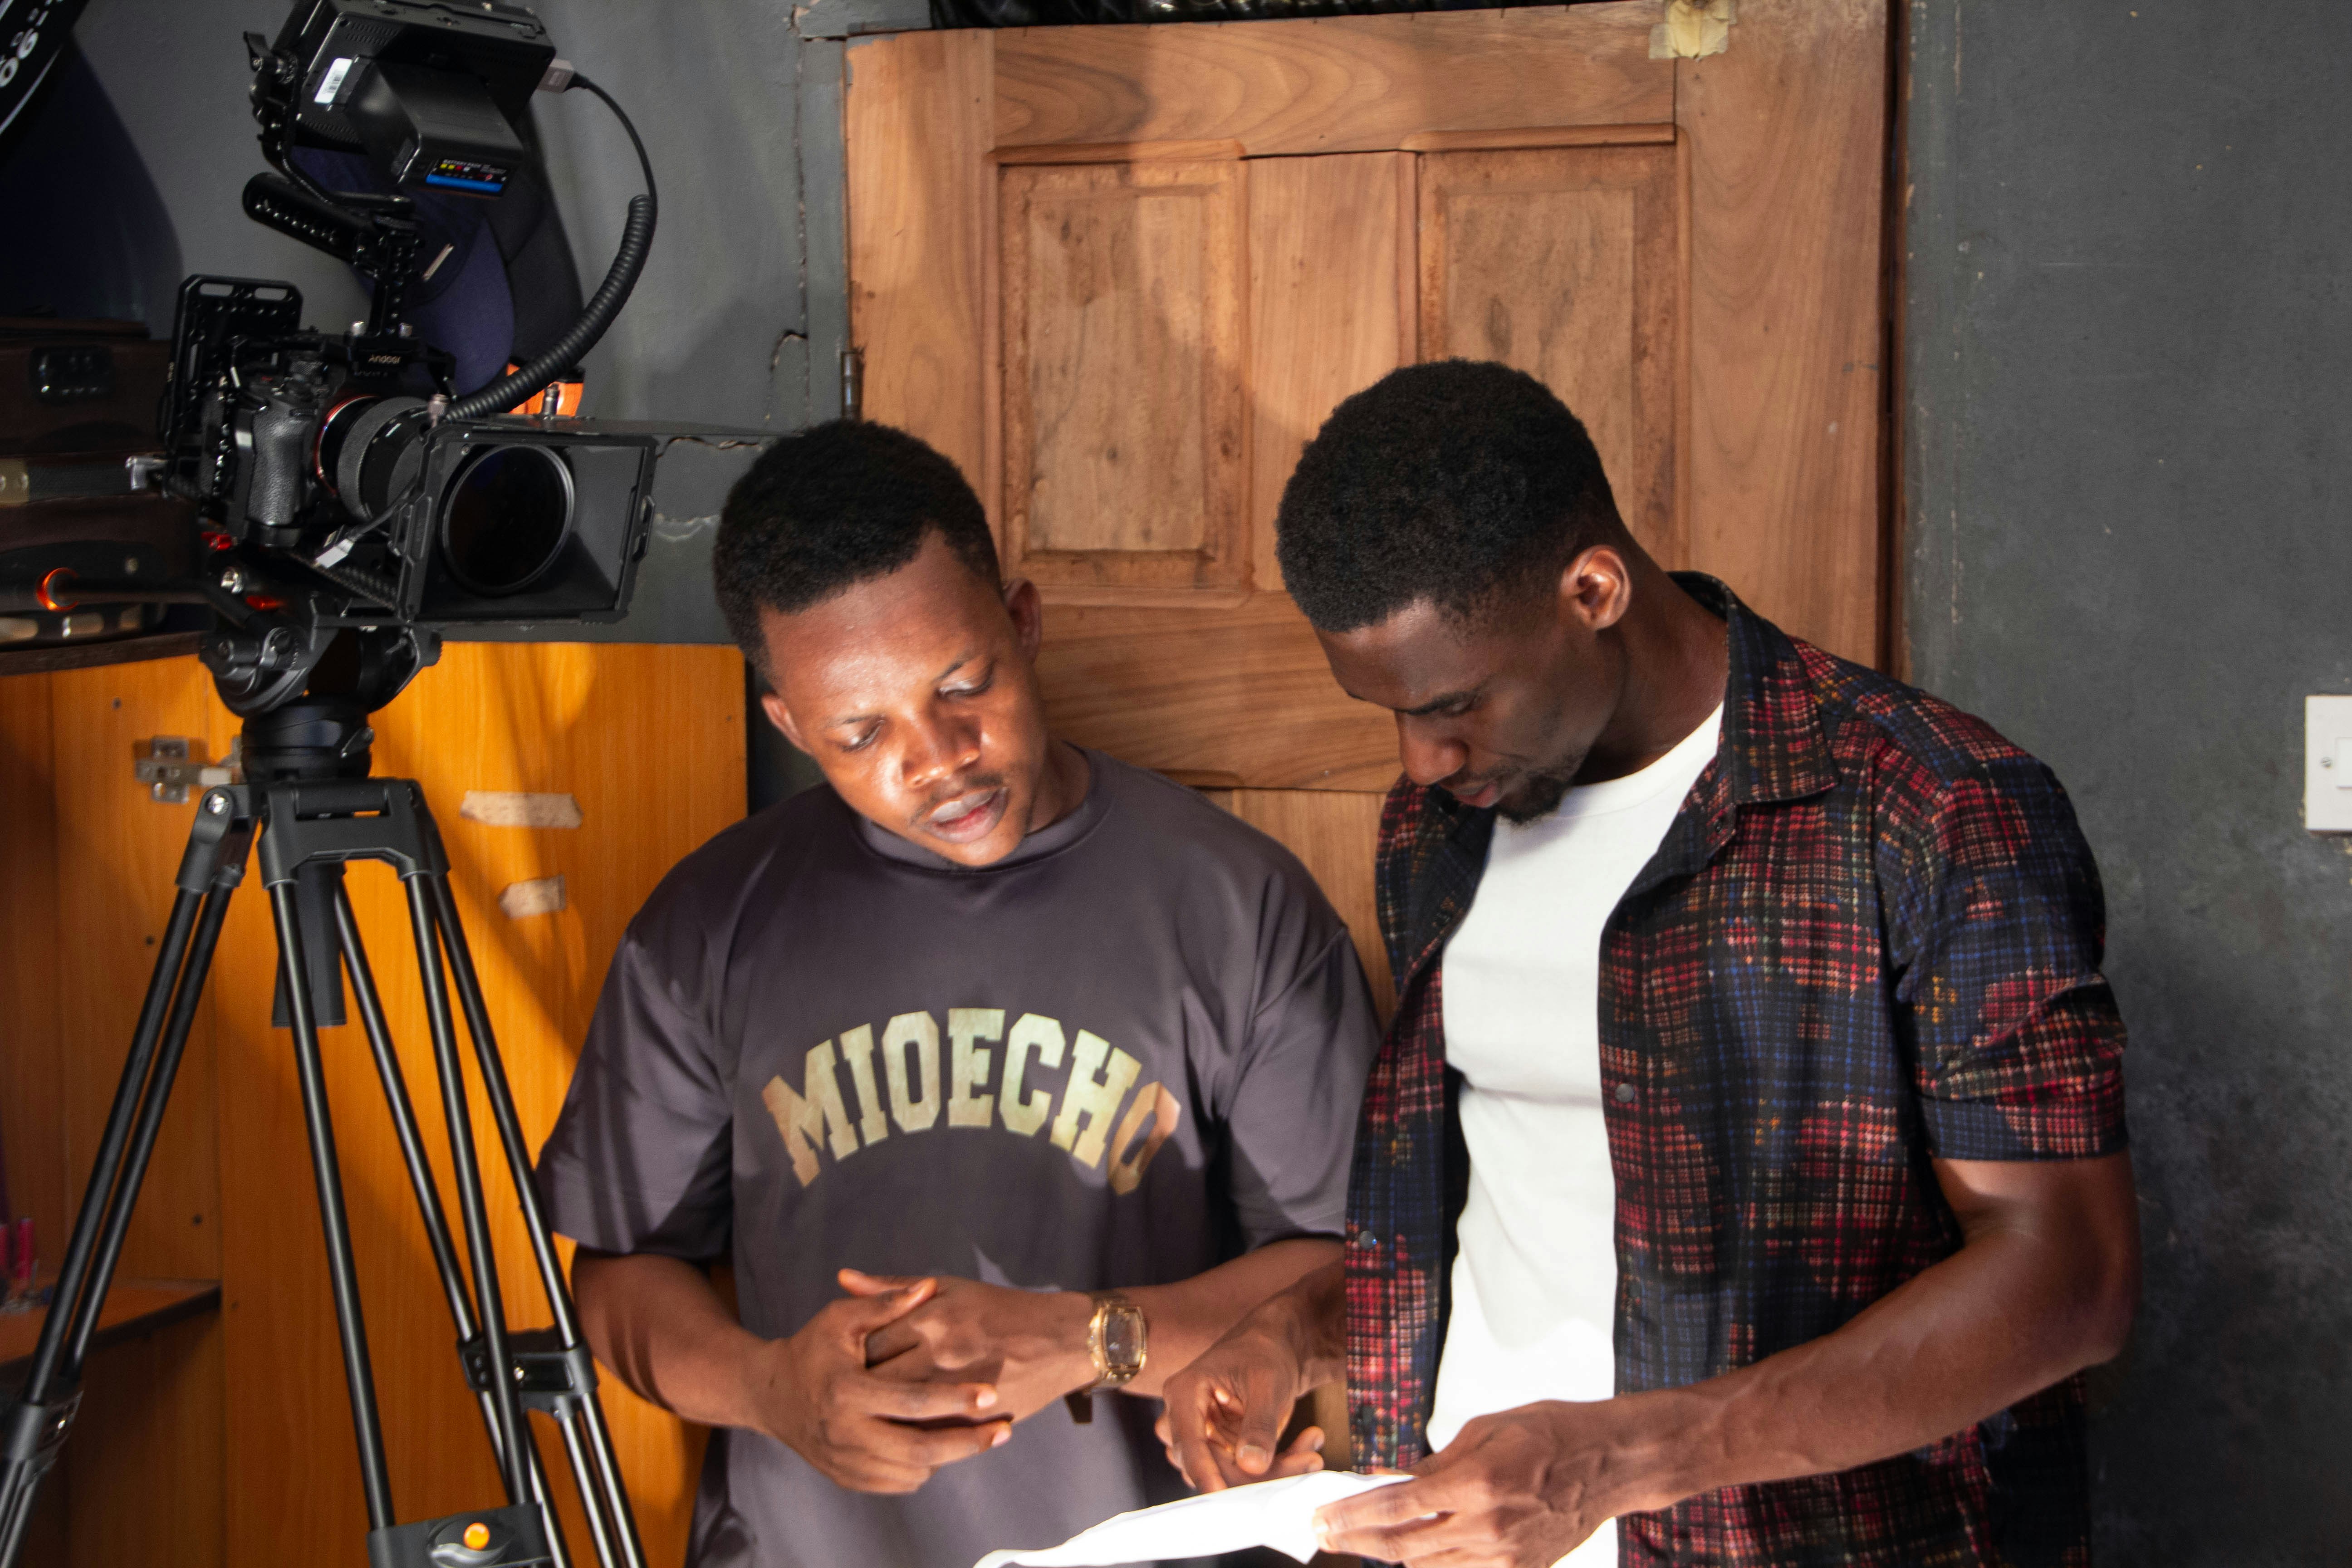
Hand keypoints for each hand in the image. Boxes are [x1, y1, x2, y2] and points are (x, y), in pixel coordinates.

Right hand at [749, 1277, 1011, 1492]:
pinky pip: (896, 1483)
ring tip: (985, 1438)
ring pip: (911, 1471)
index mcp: (846, 1390)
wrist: (771, 1396)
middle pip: (918, 1449)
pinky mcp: (846, 1478)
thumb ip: (884, 1304)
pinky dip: (923, 1469)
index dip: (953, 1398)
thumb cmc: (813, 1349)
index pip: (911, 1399)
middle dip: (966, 1441)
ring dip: (951, 1457)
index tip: (991, 1392)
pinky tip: (945, 1450)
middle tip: (1003, 1428)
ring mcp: (844, 1461)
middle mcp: (844, 1433)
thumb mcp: (840, 1319)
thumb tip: (927, 1288)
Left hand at [845, 1269, 1096, 1422]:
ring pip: (898, 1411)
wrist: (1060, 1340)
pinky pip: (927, 1432)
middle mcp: (939, 1354)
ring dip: (881, 1414)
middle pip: (877, 1379)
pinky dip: (910, 1432)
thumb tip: (842, 1278)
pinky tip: (900, 1428)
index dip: (850, 1354)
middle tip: (849, 1391)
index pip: (868, 1341)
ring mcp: (956, 1389)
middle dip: (858, 1387)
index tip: (842, 1358)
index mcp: (930, 1319)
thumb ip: (893, 1288)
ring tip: (870, 1411)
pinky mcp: (972, 1417)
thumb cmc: (999, 1309)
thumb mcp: (947, 1288)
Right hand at [1155, 1311, 1324, 1490]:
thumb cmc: (1264, 1352)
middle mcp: (1183, 1419)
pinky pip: (1243, 1474)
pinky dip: (1276, 1469)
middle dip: (1260, 1474)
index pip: (1188, 1443)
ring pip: (1228, 1476)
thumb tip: (1251, 1465)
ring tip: (1312, 1452)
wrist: (1273, 1347)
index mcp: (1183, 1392)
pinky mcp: (1219, 1450)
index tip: (1223, 1496)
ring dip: (1273, 1472)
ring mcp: (1201, 1438)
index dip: (1204, 1473)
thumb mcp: (1266, 1382)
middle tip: (1311, 1461)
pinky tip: (1305, 1449)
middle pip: (1210, 1466)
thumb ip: (1259, 1424)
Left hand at [1313, 1402, 1632, 1567]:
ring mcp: (1504, 1555)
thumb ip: (1436, 1462)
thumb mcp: (1484, 1429)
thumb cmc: (1550, 1432)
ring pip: (1427, 1566)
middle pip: (1402, 1547)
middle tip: (1322, 1536)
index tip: (1320, 1518)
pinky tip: (1412, 1549)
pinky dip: (1430, 1563)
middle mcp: (1486, 1526)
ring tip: (1359, 1539)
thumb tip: (1394, 1481)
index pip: (1396, 1508)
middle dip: (1355, 1542)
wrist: (1610, 1463)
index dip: (1351, 1517)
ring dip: (1389, 1554)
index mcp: (1475, 1483)